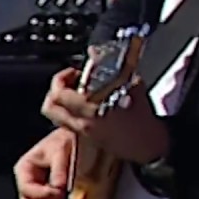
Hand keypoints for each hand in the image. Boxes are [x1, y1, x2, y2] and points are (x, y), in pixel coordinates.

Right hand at [14, 128, 73, 198]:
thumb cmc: (68, 141)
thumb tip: (58, 188)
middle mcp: (29, 185)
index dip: (42, 194)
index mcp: (25, 169)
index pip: (26, 189)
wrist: (80, 142)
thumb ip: (59, 170)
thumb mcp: (62, 150)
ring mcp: (39, 197)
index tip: (58, 194)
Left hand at [40, 68, 168, 164]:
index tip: (75, 72)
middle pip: (49, 106)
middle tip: (69, 81)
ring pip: (55, 116)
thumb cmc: (144, 118)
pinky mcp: (86, 137)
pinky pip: (67, 122)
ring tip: (75, 92)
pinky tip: (86, 103)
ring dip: (60, 102)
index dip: (62, 78)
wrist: (149, 145)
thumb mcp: (135, 87)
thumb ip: (117, 70)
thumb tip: (98, 53)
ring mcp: (82, 131)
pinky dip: (69, 111)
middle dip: (55, 90)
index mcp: (92, 110)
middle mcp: (82, 122)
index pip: (59, 94)